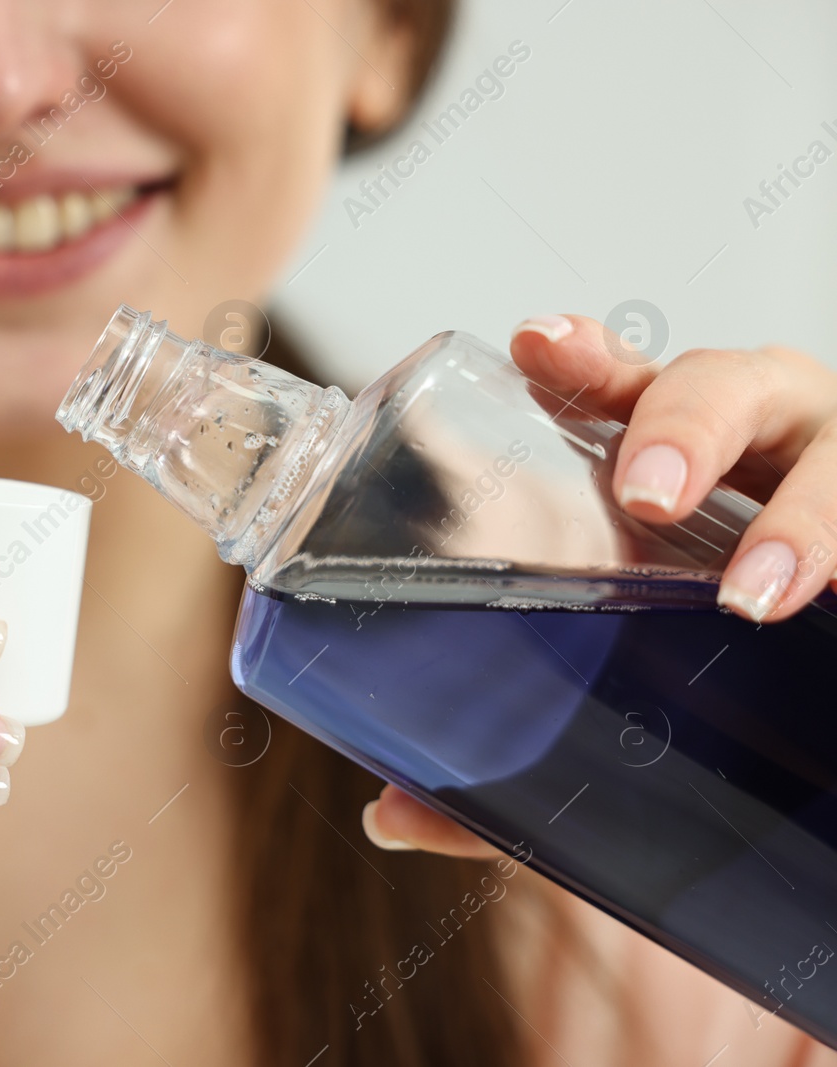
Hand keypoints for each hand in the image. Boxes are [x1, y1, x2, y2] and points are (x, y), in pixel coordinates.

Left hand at [364, 312, 836, 858]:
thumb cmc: (700, 653)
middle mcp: (761, 446)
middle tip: (644, 492)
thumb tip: (395, 815)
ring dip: (804, 518)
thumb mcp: (613, 671)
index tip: (535, 346)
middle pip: (732, 387)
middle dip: (686, 426)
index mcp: (670, 454)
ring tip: (758, 591)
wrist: (820, 706)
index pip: (622, 382)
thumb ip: (510, 738)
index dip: (583, 358)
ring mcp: (836, 485)